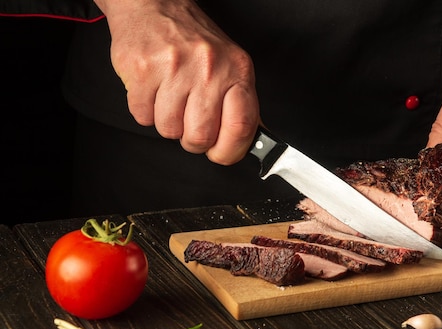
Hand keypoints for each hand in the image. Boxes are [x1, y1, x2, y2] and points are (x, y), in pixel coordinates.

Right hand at [94, 0, 258, 164]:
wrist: (154, 6)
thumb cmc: (194, 43)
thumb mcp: (230, 67)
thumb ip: (241, 105)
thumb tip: (251, 142)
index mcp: (236, 71)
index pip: (241, 126)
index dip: (230, 151)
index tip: (221, 153)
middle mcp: (208, 68)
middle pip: (200, 137)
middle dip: (192, 140)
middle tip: (190, 122)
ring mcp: (174, 68)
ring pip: (169, 130)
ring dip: (167, 123)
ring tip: (170, 99)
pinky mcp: (141, 70)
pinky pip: (142, 117)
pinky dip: (146, 111)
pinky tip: (153, 91)